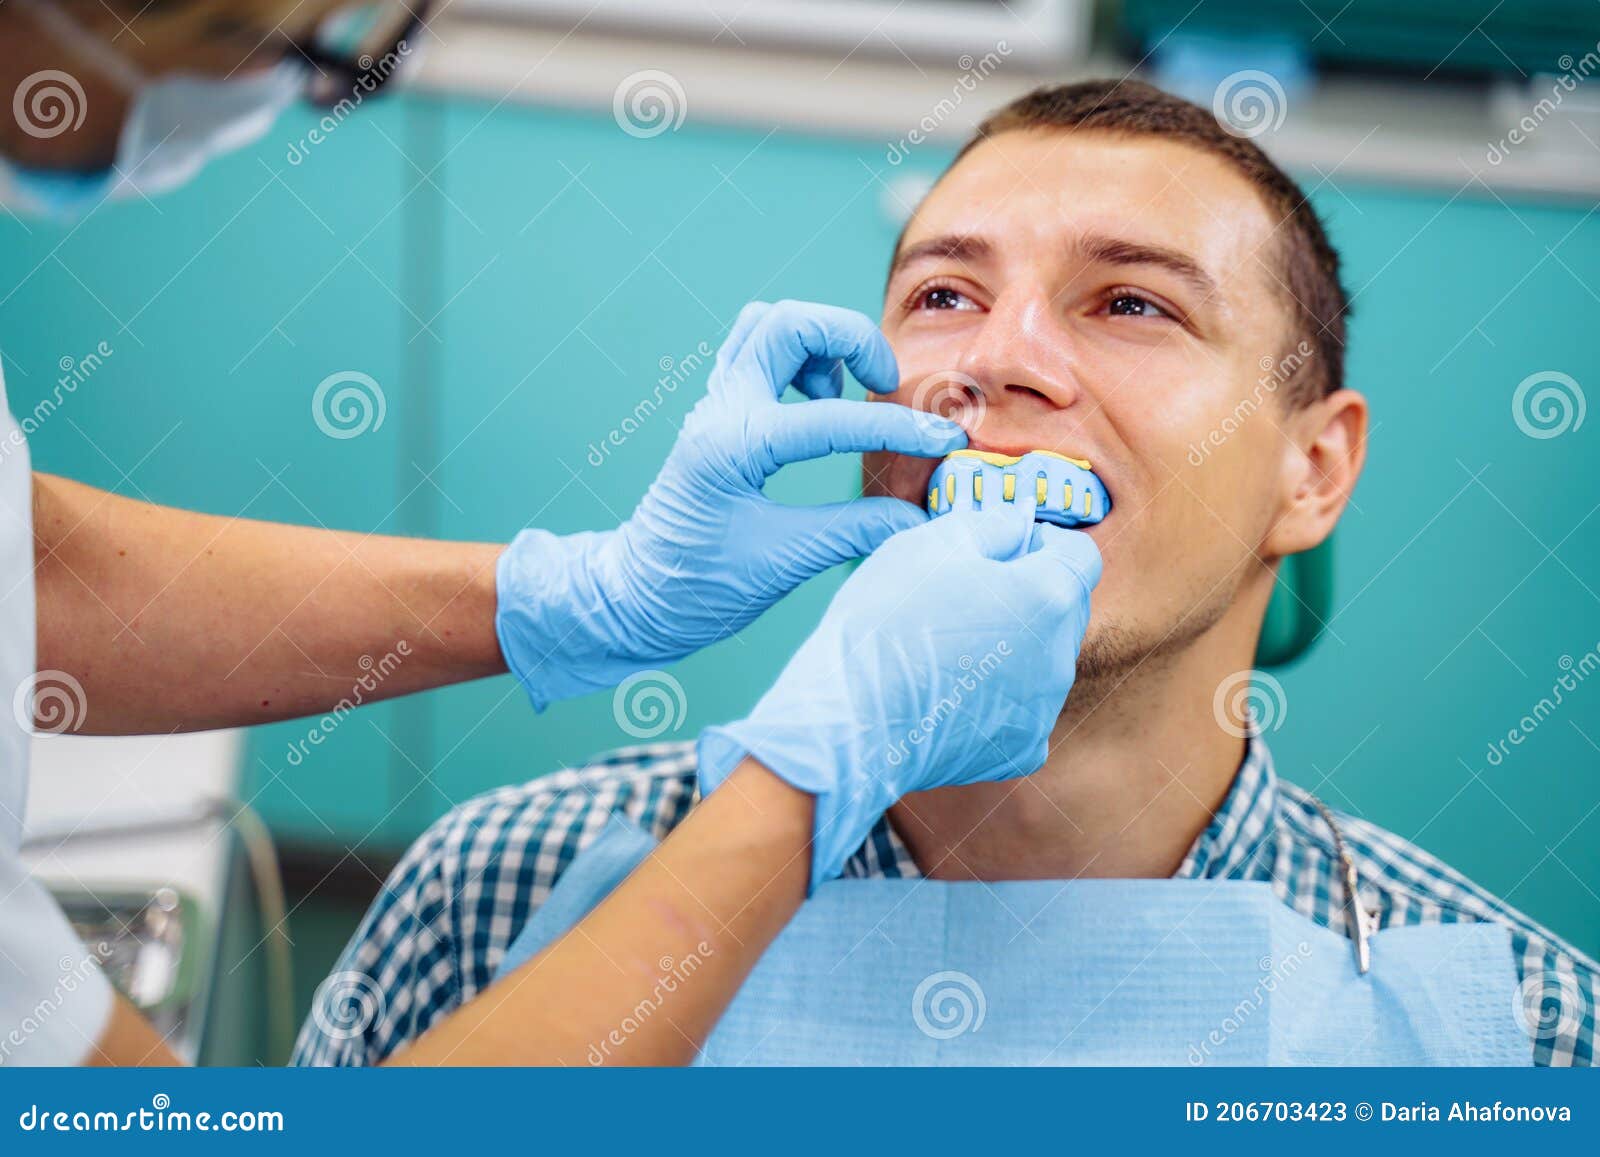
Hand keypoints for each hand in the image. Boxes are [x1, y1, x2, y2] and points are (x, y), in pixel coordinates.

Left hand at [496, 301, 966, 708]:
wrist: (634, 598)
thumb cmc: (694, 589)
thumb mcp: (781, 565)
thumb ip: (852, 532)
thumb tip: (918, 519)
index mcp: (733, 446)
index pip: (832, 418)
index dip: (898, 426)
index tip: (943, 440)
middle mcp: (719, 411)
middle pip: (789, 321)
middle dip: (850, 337)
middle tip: (884, 383)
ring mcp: (713, 406)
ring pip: (767, 324)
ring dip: (818, 340)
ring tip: (846, 390)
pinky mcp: (716, 413)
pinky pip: (754, 350)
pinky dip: (795, 355)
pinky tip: (818, 400)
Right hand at [697, 494, 1101, 887]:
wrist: (848, 719)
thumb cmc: (886, 622)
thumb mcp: (933, 543)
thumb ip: (992, 523)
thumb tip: (1020, 521)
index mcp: (1049, 597)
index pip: (1080, 555)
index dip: (1044, 542)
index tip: (1005, 548)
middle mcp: (1060, 657)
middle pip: (1066, 609)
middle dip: (1032, 592)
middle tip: (968, 593)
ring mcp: (1042, 711)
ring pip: (1045, 660)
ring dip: (1015, 645)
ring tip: (951, 646)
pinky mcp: (1018, 751)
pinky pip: (1024, 710)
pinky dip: (1000, 697)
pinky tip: (953, 691)